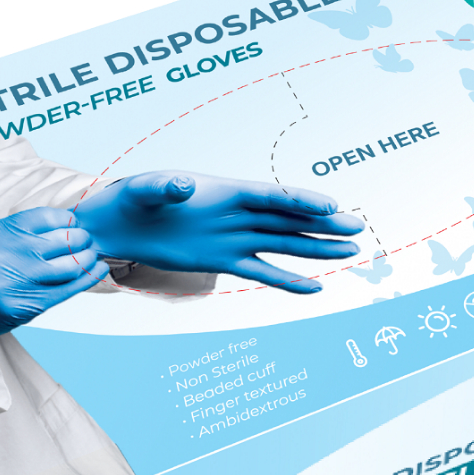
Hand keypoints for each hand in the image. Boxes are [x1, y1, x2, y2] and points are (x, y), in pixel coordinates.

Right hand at [0, 208, 106, 345]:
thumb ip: (16, 231)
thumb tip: (60, 225)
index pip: (44, 217)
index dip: (66, 219)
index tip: (74, 223)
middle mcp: (8, 255)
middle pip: (63, 240)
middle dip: (82, 238)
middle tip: (88, 239)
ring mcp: (18, 282)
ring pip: (70, 265)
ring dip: (88, 258)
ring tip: (93, 256)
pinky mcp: (27, 305)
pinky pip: (67, 289)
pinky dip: (88, 278)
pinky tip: (97, 270)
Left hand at [72, 172, 364, 293]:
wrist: (116, 226)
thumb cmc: (130, 199)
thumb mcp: (144, 189)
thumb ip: (165, 188)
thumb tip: (183, 186)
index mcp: (224, 190)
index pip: (271, 196)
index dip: (301, 201)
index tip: (330, 206)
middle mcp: (236, 213)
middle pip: (287, 219)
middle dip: (322, 224)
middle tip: (357, 228)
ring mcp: (233, 238)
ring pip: (283, 244)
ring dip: (316, 248)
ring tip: (350, 251)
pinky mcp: (223, 260)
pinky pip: (261, 271)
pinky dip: (287, 280)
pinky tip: (313, 288)